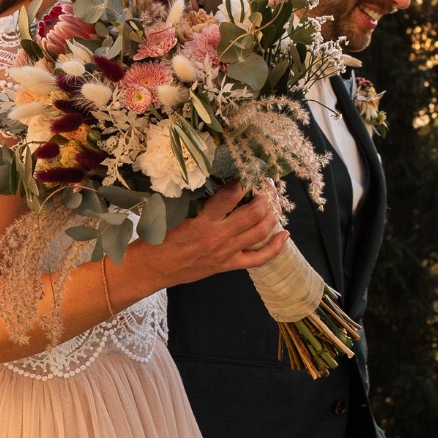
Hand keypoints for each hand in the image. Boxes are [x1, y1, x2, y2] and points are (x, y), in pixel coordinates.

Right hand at [142, 183, 288, 287]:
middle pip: (254, 213)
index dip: (244, 180)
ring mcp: (226, 252)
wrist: (153, 268)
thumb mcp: (175, 213)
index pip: (230, 196)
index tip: (249, 170)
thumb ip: (197, 200)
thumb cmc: (160, 238)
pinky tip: (284, 234)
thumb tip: (219, 180)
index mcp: (202, 221)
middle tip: (266, 183)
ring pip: (260, 231)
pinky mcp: (229, 265)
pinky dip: (275, 247)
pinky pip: (259, 259)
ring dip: (272, 214)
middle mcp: (218, 236)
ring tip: (273, 201)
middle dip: (266, 195)